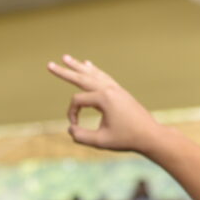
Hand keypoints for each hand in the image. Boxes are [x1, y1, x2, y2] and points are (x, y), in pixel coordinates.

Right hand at [47, 54, 162, 153]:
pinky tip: (88, 65)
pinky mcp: (119, 91)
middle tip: (49, 65)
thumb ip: (81, 136)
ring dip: (78, 66)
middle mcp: (109, 89)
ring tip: (66, 57)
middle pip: (81, 77)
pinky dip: (93, 71)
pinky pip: (103, 77)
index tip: (75, 127)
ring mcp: (115, 88)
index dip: (72, 114)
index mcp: (104, 98)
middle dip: (64, 72)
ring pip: (92, 74)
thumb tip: (70, 129)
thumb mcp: (101, 142)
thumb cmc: (126, 139)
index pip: (77, 101)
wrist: (150, 135)